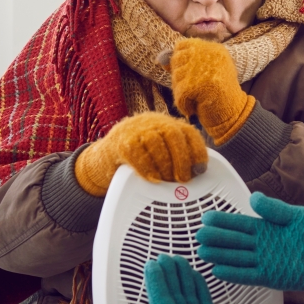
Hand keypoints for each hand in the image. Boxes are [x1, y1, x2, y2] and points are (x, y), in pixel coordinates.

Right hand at [74, 112, 207, 195]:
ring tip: (166, 180)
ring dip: (164, 165)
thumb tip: (196, 174)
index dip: (197, 151)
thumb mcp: (159, 155)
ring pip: (154, 142)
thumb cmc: (137, 160)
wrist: (102, 159)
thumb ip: (176, 159)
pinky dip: (146, 168)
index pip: (188, 132)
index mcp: (166, 125)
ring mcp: (134, 130)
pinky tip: (152, 179)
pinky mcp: (119, 141)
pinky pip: (135, 153)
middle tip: (183, 179)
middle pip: (172, 133)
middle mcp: (152, 123)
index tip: (200, 170)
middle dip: (181, 158)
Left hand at [144, 254, 264, 303]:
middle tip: (164, 257)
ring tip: (178, 261)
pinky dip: (197, 287)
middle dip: (167, 275)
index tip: (152, 263)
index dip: (156, 281)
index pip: (162, 300)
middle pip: (172, 295)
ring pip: (186, 295)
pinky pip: (201, 300)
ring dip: (181, 278)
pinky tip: (196, 277)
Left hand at [164, 38, 254, 144]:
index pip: (182, 45)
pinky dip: (184, 105)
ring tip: (197, 99)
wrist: (234, 115)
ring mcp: (205, 69)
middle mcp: (210, 54)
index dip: (179, 61)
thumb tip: (161, 58)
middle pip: (177, 61)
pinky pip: (179, 95)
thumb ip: (184, 63)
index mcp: (214, 49)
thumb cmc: (217, 95)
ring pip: (176, 78)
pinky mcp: (199, 85)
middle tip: (194, 91)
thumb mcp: (203, 73)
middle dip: (180, 78)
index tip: (188, 76)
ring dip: (181, 92)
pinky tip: (194, 108)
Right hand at [197, 192, 303, 291]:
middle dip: (216, 238)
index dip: (223, 221)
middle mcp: (261, 245)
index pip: (239, 223)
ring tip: (203, 252)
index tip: (206, 217)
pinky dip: (234, 274)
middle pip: (234, 241)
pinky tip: (219, 271)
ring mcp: (264, 261)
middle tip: (199, 235)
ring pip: (237, 258)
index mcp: (265, 227)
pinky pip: (248, 275)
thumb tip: (254, 198)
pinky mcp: (271, 276)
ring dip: (220, 256)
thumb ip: (274, 209)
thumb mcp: (295, 215)